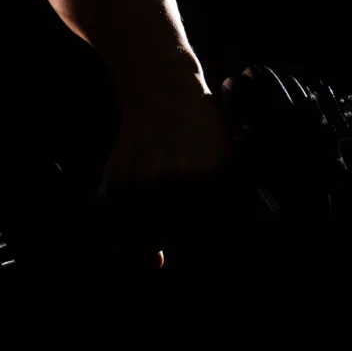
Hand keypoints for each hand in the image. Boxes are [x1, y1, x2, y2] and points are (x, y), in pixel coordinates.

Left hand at [96, 69, 245, 263]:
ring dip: (208, 211)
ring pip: (207, 220)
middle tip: (188, 198)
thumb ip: (133, 220)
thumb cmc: (140, 137)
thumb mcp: (122, 175)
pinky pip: (228, 201)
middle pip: (183, 230)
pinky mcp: (215, 162)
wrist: (159, 88)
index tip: (166, 214)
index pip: (153, 239)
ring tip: (202, 188)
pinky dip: (226, 197)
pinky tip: (217, 179)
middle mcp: (157, 186)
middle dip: (187, 220)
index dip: (162, 233)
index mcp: (130, 191)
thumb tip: (156, 262)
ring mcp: (187, 174)